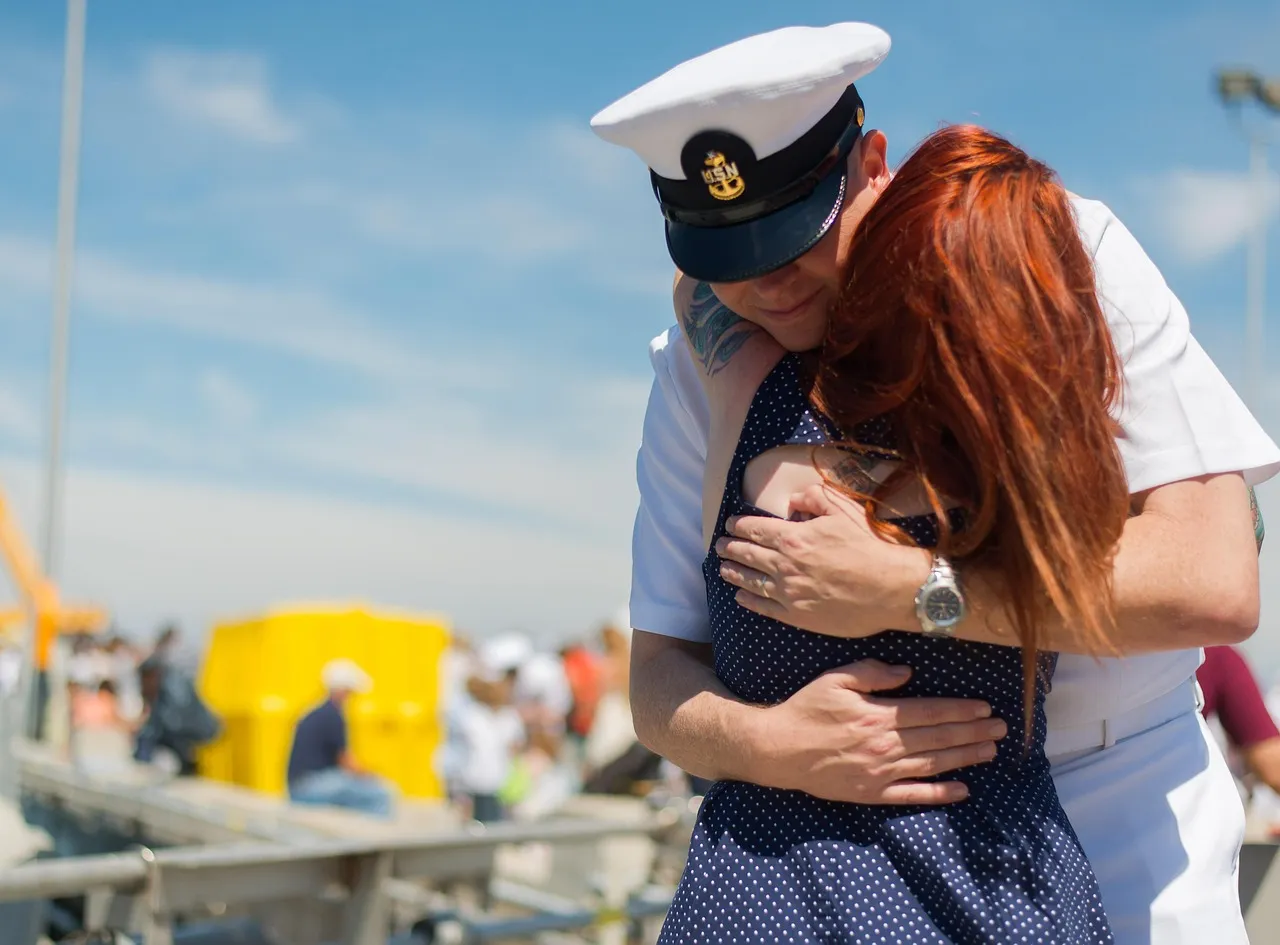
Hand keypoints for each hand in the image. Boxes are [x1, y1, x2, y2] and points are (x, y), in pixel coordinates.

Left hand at [716, 484, 930, 637]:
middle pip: (747, 554)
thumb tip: (791, 500)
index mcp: (794, 538)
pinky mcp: (798, 616)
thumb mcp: (843, 510)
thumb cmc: (870, 547)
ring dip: (734, 573)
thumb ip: (813, 499)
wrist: (892, 588)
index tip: (729, 524)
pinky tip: (740, 596)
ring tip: (723, 568)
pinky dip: (749, 600)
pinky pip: (765, 608)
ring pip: (751, 581)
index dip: (738, 525)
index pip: (755, 529)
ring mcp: (789, 593)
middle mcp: (785, 566)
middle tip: (719, 545)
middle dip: (729, 548)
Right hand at [749, 659, 1002, 803]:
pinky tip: (963, 791)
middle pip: (938, 738)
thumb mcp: (835, 679)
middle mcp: (885, 744)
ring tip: (990, 751)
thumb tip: (908, 672)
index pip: (930, 711)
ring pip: (933, 764)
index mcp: (878, 715)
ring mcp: (881, 772)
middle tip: (1001, 729)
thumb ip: (872, 672)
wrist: (777, 749)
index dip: (960, 710)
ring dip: (965, 757)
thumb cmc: (805, 709)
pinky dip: (940, 794)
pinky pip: (913, 795)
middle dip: (973, 732)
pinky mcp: (873, 793)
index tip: (985, 708)